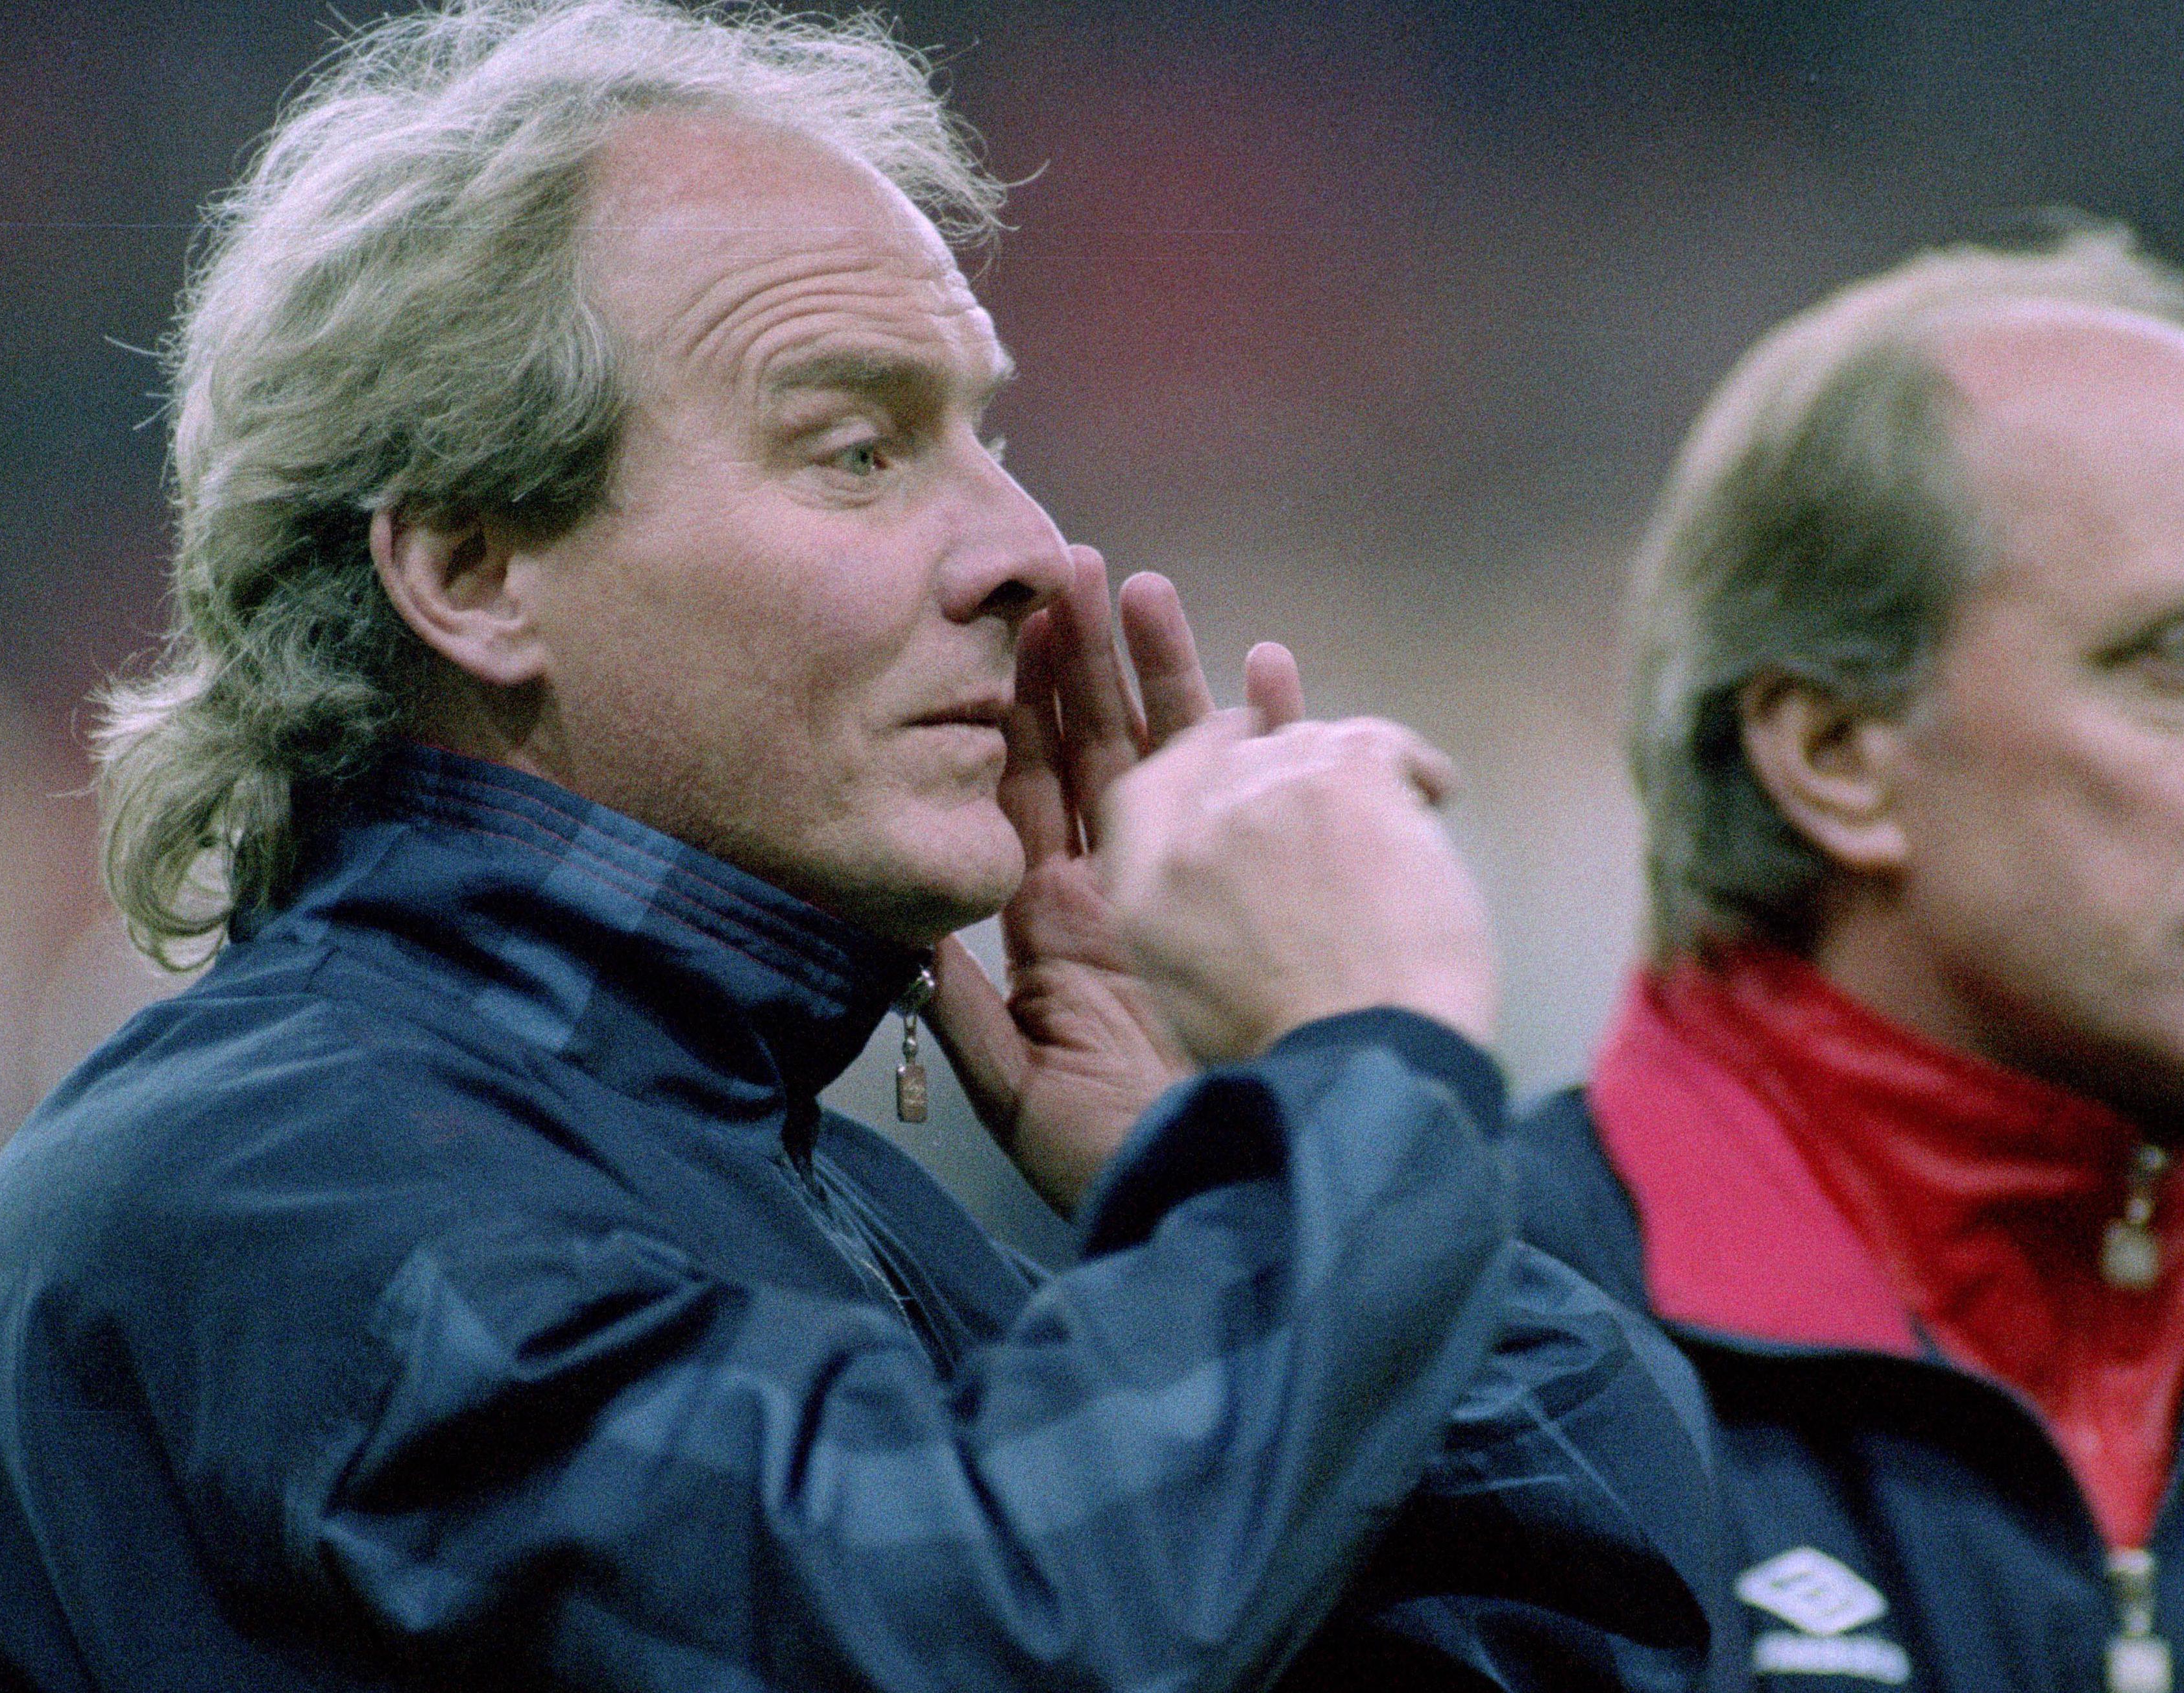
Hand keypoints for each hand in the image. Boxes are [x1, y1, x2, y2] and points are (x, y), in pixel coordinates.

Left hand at [924, 548, 1303, 1212]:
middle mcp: (1123, 886)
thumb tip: (911, 937)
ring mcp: (1195, 882)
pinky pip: (1270, 790)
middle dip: (1081, 658)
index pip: (1023, 790)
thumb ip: (968, 1017)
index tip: (999, 628)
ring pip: (1176, 750)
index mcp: (1057, 921)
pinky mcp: (1265, 890)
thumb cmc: (1130, 1155)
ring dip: (1165, 669)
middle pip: (1096, 747)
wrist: (1248, 1188)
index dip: (1009, 708)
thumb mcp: (1025, 1096)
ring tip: (1148, 587)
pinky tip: (1269, 666)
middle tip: (1069, 566)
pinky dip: (1273, 727)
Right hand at [1097, 713, 1496, 1064]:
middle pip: (1234, 758)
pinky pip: (1381, 740)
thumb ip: (1179, 912)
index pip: (1147, 787)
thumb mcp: (1182, 995)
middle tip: (1330, 823)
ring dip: (1342, 783)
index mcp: (1142, 883)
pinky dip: (1413, 769)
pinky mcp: (1350, 772)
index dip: (1197, 772)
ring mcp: (1271, 786)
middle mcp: (1196, 818)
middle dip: (1280, 780)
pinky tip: (1433, 797)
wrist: (1364, 1050)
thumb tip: (1220, 860)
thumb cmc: (1284, 1046)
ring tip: (1379, 835)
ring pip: (1307, 745)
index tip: (1236, 768)